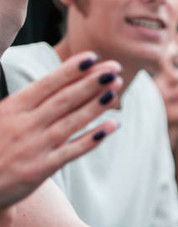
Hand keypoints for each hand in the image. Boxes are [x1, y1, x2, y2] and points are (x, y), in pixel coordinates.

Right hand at [0, 51, 122, 207]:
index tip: (92, 57)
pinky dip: (93, 138)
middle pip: (64, 99)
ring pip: (72, 122)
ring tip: (116, 89)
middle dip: (91, 82)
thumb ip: (22, 103)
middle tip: (115, 68)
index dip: (71, 70)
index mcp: (11, 108)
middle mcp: (24, 125)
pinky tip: (112, 125)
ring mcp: (35, 147)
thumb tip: (48, 85)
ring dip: (96, 105)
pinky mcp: (42, 169)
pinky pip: (73, 151)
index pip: (46, 84)